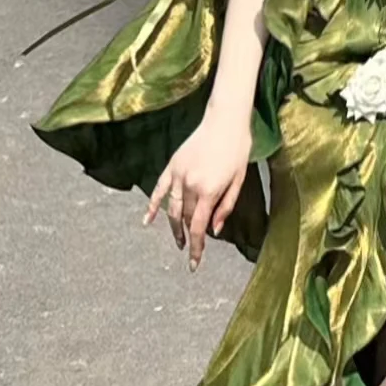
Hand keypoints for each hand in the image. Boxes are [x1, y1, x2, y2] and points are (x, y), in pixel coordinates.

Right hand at [143, 109, 250, 270]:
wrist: (225, 120)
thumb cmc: (238, 150)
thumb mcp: (239, 181)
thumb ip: (226, 207)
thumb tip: (214, 230)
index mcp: (209, 190)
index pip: (199, 227)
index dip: (197, 248)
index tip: (194, 264)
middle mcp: (190, 185)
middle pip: (186, 218)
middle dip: (190, 236)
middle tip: (192, 249)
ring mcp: (178, 175)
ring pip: (172, 209)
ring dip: (174, 228)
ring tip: (179, 241)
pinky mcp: (172, 165)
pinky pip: (159, 189)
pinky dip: (152, 206)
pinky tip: (147, 221)